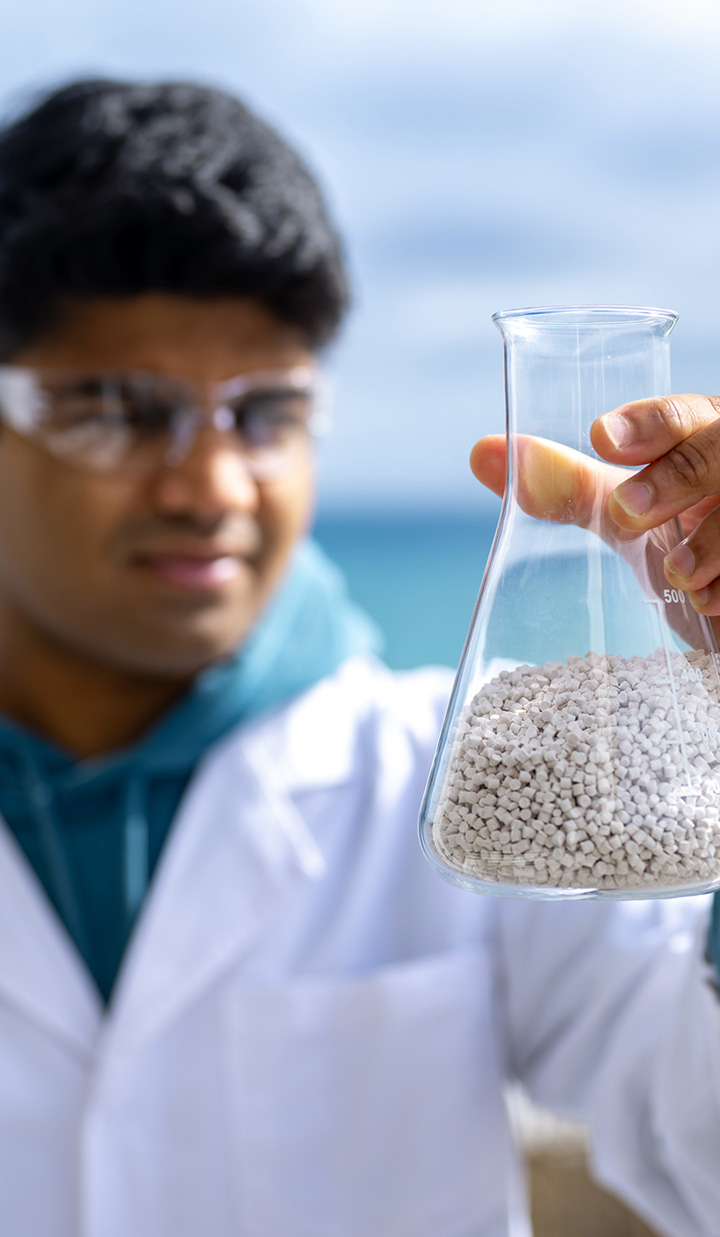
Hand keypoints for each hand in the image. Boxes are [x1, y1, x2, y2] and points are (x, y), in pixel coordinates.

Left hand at [590, 395, 719, 615]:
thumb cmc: (687, 550)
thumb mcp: (629, 519)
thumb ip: (569, 487)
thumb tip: (480, 453)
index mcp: (710, 440)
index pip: (688, 413)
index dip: (650, 423)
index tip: (602, 439)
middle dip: (678, 474)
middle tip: (626, 513)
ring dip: (716, 537)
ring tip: (679, 574)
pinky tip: (713, 603)